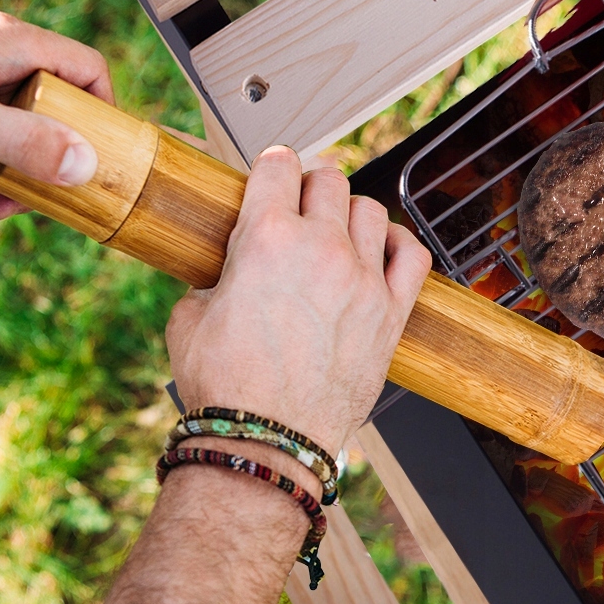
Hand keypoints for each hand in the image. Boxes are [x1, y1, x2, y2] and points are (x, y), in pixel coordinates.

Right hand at [166, 148, 431, 457]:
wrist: (267, 438)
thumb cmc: (226, 386)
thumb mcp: (191, 316)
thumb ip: (216, 278)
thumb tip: (226, 275)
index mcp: (265, 236)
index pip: (279, 165)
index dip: (273, 166)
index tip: (273, 176)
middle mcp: (319, 248)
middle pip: (329, 179)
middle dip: (311, 185)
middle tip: (301, 206)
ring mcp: (362, 279)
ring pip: (370, 210)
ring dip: (351, 212)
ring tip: (337, 231)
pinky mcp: (391, 313)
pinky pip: (412, 255)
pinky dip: (399, 243)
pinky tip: (383, 249)